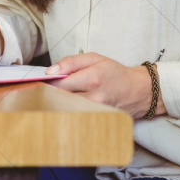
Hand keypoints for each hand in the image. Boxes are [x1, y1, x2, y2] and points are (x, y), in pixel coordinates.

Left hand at [45, 52, 166, 119]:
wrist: (138, 90)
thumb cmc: (114, 72)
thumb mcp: (94, 58)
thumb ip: (70, 62)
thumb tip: (50, 71)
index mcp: (92, 77)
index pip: (60, 84)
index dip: (47, 83)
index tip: (41, 82)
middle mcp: (94, 97)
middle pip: (62, 99)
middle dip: (50, 95)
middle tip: (43, 92)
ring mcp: (97, 112)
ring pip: (68, 111)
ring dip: (58, 105)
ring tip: (54, 100)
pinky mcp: (99, 121)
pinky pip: (77, 118)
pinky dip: (69, 113)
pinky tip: (67, 109)